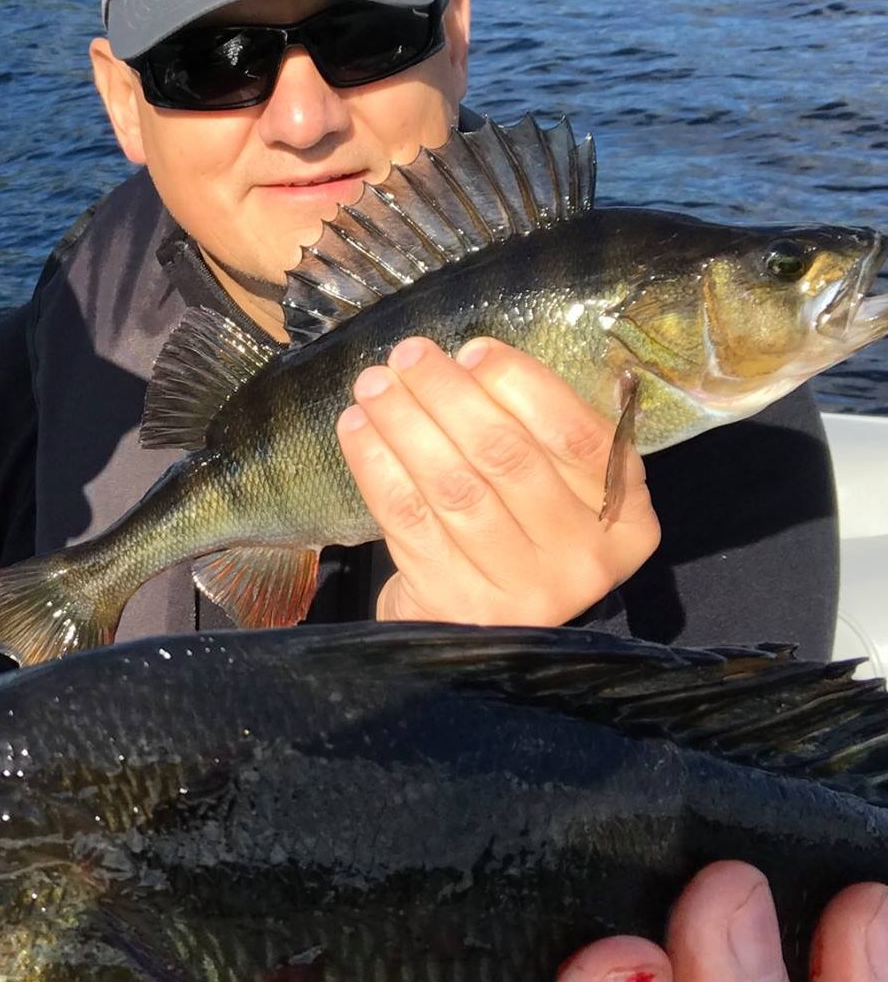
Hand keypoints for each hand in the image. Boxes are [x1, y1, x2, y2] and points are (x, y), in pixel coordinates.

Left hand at [334, 336, 659, 626]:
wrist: (478, 632)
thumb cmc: (517, 533)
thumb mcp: (556, 488)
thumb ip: (535, 430)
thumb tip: (465, 360)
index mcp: (624, 519)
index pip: (577, 437)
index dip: (521, 385)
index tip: (472, 349)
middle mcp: (582, 559)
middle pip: (507, 457)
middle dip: (449, 394)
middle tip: (409, 354)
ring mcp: (520, 591)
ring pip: (453, 486)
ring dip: (406, 423)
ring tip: (375, 384)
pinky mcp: (457, 603)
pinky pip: (409, 518)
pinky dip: (377, 465)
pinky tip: (357, 427)